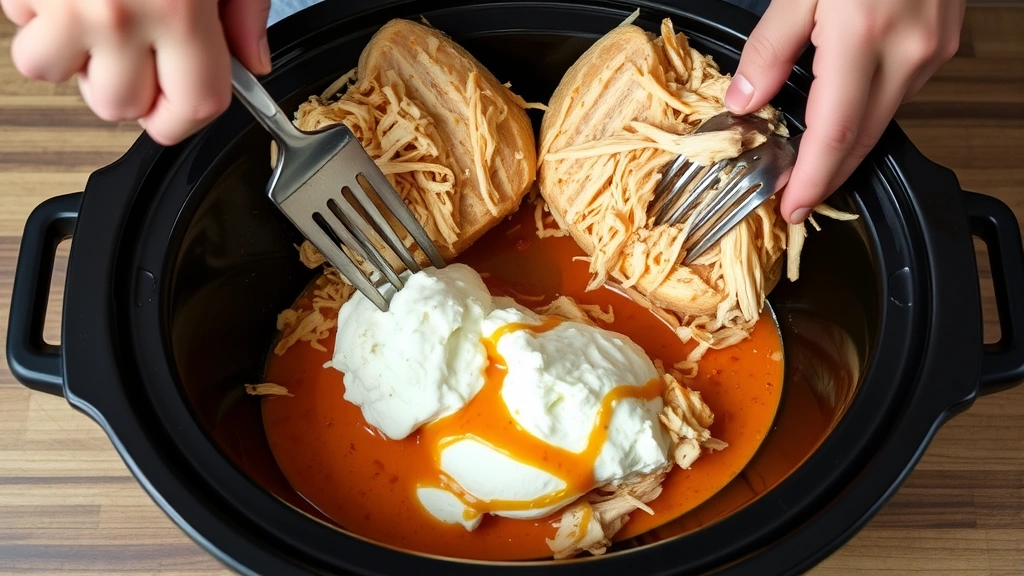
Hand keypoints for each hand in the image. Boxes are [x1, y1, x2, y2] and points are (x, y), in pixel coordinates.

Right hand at [3, 0, 271, 145]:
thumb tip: (252, 63)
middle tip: (140, 40)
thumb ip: (246, 10)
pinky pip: (21, 31)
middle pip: (121, 107)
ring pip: (57, 77)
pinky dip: (37, 18)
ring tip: (96, 15)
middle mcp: (119, 13)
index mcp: (181, 10)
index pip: (195, 108)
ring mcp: (64, 3)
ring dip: (73, 55)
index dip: (189, 116)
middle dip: (130, 85)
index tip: (183, 103)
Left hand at [725, 0, 964, 223]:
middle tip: (795, 201)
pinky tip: (840, 117)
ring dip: (844, 147)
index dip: (813, 180)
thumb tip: (743, 100)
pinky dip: (866, 115)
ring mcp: (933, 50)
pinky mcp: (942, 43)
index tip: (791, 208)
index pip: (836, 132)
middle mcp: (909, 51)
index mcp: (865, 37)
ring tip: (806, 164)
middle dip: (827, 178)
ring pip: (883, 119)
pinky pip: (898, 93)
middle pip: (863, 138)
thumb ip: (770, 46)